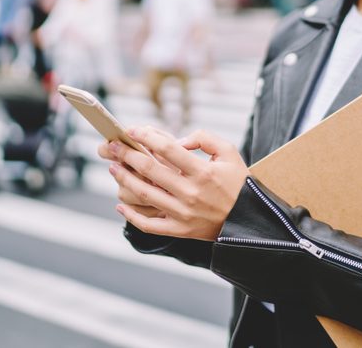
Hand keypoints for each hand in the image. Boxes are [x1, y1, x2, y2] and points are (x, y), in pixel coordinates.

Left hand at [106, 127, 248, 240]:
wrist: (249, 221)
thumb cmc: (238, 183)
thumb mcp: (229, 152)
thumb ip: (205, 138)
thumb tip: (178, 141)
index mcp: (203, 172)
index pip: (168, 149)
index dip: (147, 137)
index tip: (133, 130)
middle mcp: (191, 193)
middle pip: (150, 170)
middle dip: (127, 155)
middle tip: (112, 146)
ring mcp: (183, 214)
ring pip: (145, 195)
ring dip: (125, 179)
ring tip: (113, 168)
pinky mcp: (180, 230)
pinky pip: (149, 225)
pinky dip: (131, 217)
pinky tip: (120, 206)